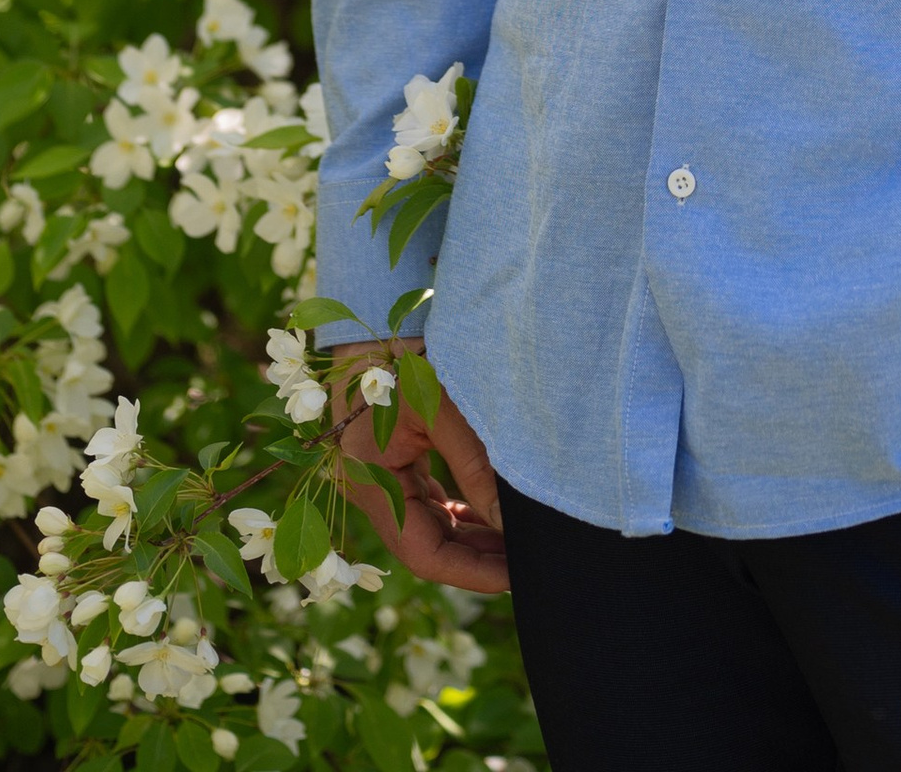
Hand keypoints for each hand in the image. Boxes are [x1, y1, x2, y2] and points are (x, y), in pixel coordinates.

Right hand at [328, 342, 509, 593]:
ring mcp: (382, 480)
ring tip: (520, 547)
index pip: (423, 553)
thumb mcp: (443, 408)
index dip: (470, 572)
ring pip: (431, 529)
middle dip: (478, 560)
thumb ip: (474, 467)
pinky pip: (431, 506)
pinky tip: (494, 520)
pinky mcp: (396, 467)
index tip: (514, 578)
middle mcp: (371, 490)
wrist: (378, 322)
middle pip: (428, 547)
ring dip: (473, 541)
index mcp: (373, 481)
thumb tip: (510, 523)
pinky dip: (462, 517)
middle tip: (529, 563)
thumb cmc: (407, 358)